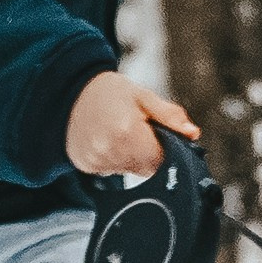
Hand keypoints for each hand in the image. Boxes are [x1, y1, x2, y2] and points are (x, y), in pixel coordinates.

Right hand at [67, 71, 198, 179]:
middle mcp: (110, 150)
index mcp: (128, 131)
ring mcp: (96, 160)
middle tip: (136, 130)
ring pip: (129, 171)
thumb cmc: (108, 92)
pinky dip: (113, 159)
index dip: (166, 150)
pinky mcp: (86, 166)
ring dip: (130, 157)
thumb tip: (192, 133)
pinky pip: (110, 171)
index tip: (158, 137)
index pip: (162, 159)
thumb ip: (169, 116)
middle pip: (146, 168)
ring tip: (119, 133)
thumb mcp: (143, 96)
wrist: (70, 91)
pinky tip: (106, 141)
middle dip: (148, 152)